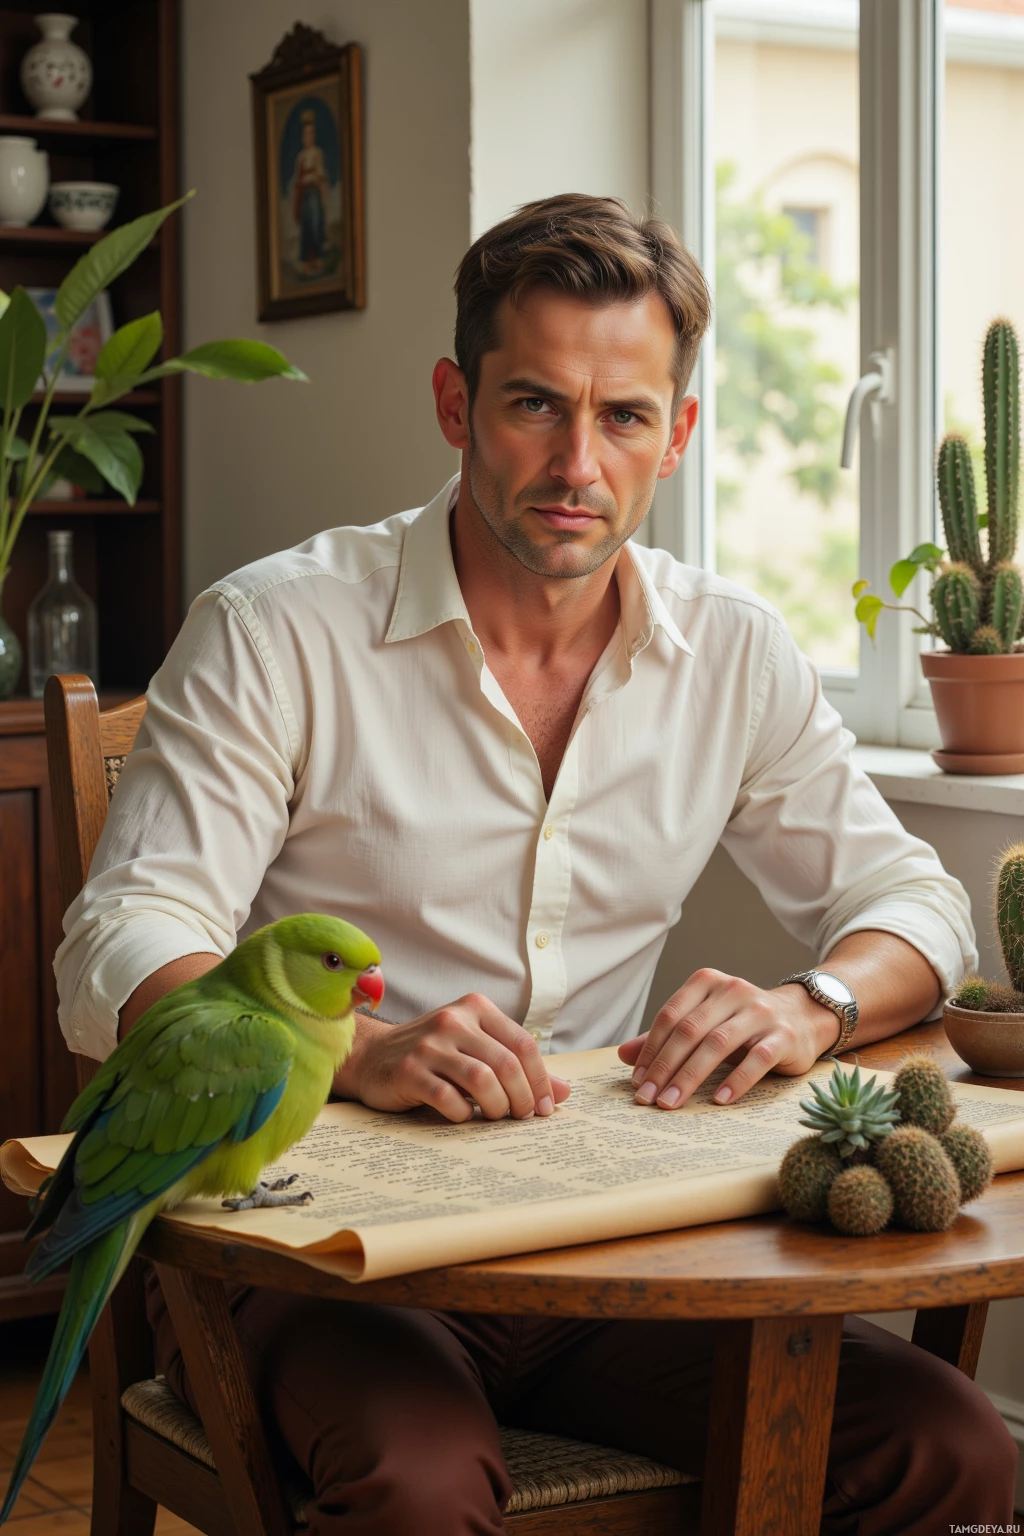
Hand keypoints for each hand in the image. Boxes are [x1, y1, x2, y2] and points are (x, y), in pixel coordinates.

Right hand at [335, 992, 571, 1123]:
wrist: (372, 1056)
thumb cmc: (434, 1055)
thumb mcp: (477, 1050)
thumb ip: (518, 1067)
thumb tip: (564, 1092)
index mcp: (475, 1008)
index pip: (523, 1043)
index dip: (541, 1079)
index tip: (546, 1107)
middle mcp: (453, 1020)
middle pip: (506, 1063)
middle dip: (522, 1097)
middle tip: (523, 1117)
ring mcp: (428, 1044)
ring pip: (481, 1079)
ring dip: (497, 1106)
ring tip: (496, 1117)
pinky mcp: (408, 1071)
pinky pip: (448, 1098)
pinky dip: (463, 1113)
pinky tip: (463, 1116)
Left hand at [617, 969, 839, 1109]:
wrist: (801, 1018)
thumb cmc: (742, 1024)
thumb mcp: (704, 1024)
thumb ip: (666, 1038)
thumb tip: (623, 1055)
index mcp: (708, 982)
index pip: (670, 1016)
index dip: (650, 1050)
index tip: (637, 1081)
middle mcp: (733, 990)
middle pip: (689, 1031)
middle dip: (664, 1067)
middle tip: (648, 1098)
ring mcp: (761, 1011)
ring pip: (717, 1044)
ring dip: (690, 1077)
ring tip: (672, 1103)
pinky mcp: (784, 1035)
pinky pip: (757, 1059)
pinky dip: (735, 1080)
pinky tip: (718, 1099)